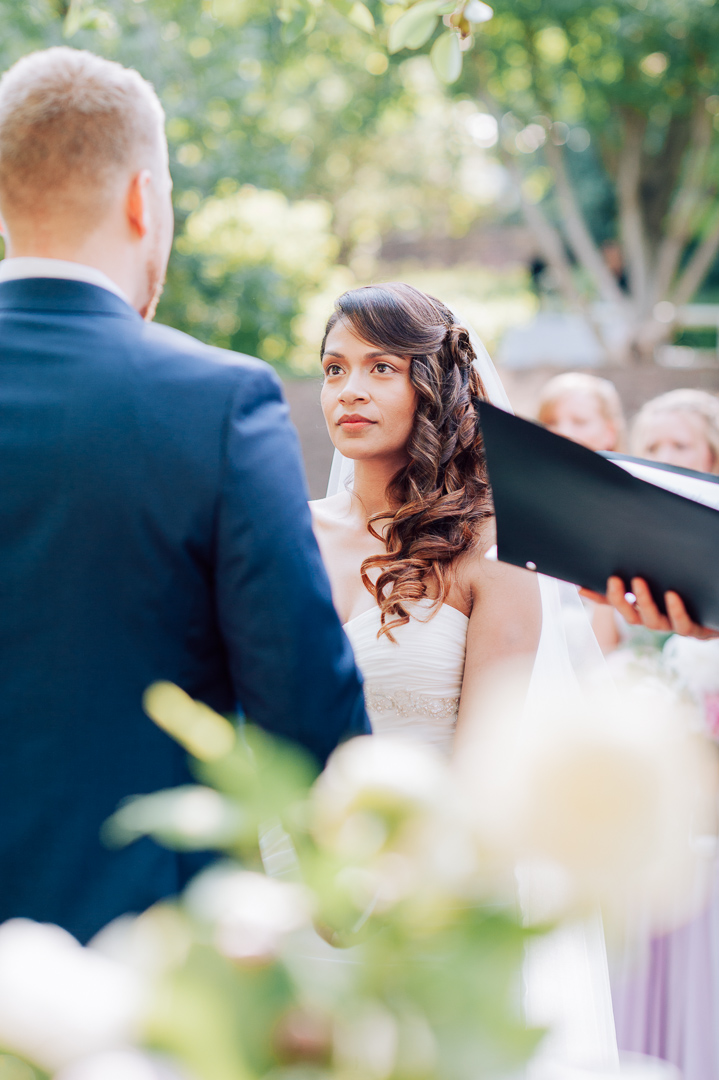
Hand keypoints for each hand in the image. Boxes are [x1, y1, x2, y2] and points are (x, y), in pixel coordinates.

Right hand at [580, 577, 718, 639]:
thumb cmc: (690, 588)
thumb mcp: (663, 577)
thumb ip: (639, 569)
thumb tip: (609, 559)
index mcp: (646, 608)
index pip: (616, 605)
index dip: (600, 598)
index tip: (583, 587)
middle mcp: (657, 620)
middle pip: (632, 617)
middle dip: (621, 599)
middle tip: (615, 579)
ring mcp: (675, 626)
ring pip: (654, 622)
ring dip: (644, 602)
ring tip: (638, 581)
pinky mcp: (696, 630)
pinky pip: (683, 625)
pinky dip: (675, 611)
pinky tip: (672, 595)